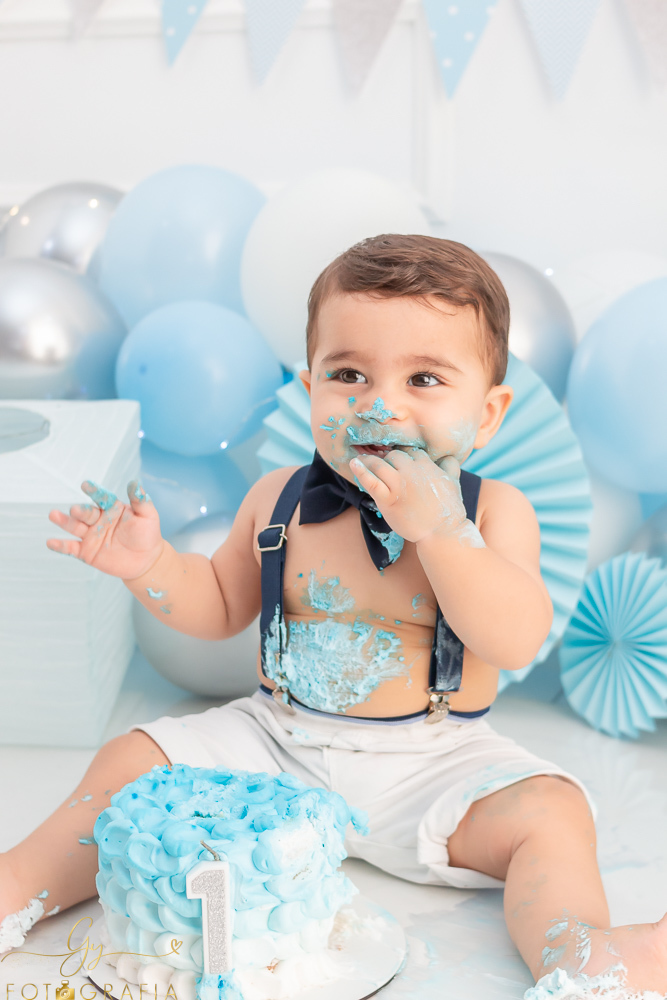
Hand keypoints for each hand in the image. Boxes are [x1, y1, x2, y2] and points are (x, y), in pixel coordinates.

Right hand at [46, 479, 163, 579]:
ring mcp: (90, 535)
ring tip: (53, 515)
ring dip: (63, 521)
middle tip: (75, 510)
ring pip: (74, 527)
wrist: (146, 560)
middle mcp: (98, 520)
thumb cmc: (148, 534)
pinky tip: (51, 542)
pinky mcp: (86, 552)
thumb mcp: (148, 515)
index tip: (86, 485)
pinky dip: (60, 546)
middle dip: (80, 510)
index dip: (94, 491)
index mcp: (111, 508)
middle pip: (85, 513)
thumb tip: (135, 482)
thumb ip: (141, 501)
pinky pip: (71, 548)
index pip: (101, 498)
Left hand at [350, 448, 467, 542]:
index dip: (402, 455)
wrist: (443, 532)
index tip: (395, 459)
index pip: (410, 451)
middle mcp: (412, 471)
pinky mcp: (388, 499)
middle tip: (379, 464)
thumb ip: (451, 467)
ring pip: (380, 464)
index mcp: (427, 465)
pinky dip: (360, 471)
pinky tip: (353, 464)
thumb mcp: (454, 483)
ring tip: (360, 459)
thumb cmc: (448, 510)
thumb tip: (449, 457)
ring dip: (369, 461)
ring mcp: (399, 485)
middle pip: (393, 455)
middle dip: (387, 458)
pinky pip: (371, 481)